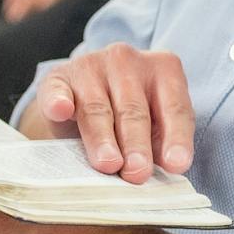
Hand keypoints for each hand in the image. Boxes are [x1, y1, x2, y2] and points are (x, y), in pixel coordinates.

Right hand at [31, 44, 194, 183]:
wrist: (81, 103)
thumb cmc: (129, 118)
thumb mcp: (155, 127)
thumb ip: (163, 143)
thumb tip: (170, 168)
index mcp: (163, 68)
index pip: (174, 107)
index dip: (176, 138)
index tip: (176, 165)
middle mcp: (127, 60)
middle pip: (134, 110)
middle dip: (137, 144)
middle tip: (137, 173)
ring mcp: (90, 65)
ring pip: (98, 108)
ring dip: (102, 138)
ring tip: (109, 164)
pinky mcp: (58, 77)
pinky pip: (58, 91)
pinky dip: (59, 101)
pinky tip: (62, 111)